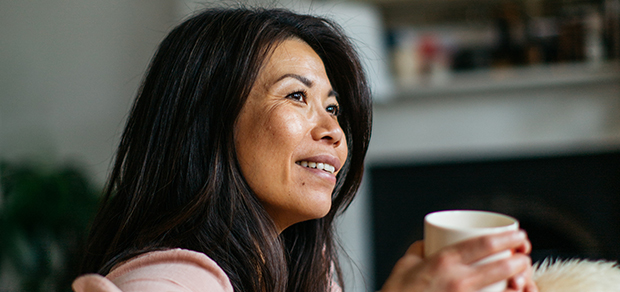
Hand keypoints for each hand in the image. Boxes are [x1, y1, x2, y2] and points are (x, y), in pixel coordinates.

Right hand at [380, 230, 537, 291]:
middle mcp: (458, 280)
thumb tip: (429, 244)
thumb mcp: (405, 265)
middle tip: (524, 255)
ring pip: (505, 289)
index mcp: (443, 261)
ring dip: (521, 281)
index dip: (507, 238)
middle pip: (502, 265)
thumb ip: (420, 250)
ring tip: (523, 277)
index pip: (484, 244)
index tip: (517, 236)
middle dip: (520, 258)